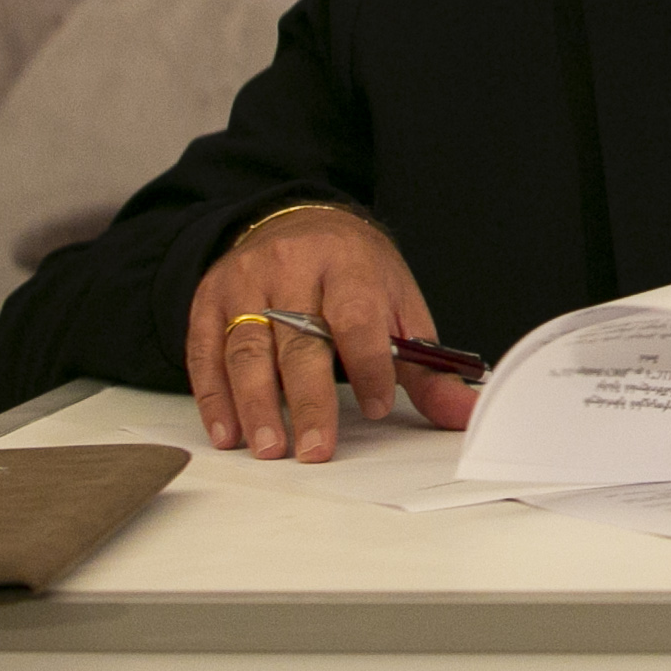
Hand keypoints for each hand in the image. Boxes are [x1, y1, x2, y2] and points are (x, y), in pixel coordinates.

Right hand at [184, 206, 477, 461]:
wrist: (300, 221)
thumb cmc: (356, 273)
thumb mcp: (399, 305)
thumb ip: (427, 366)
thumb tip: (465, 413)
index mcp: (349, 263)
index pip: (356, 315)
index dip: (368, 363)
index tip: (377, 406)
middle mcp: (293, 267)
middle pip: (299, 339)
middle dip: (309, 399)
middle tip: (315, 450)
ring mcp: (246, 281)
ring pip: (248, 349)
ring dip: (256, 405)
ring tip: (271, 448)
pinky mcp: (209, 299)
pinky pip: (206, 353)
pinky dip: (215, 398)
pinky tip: (229, 433)